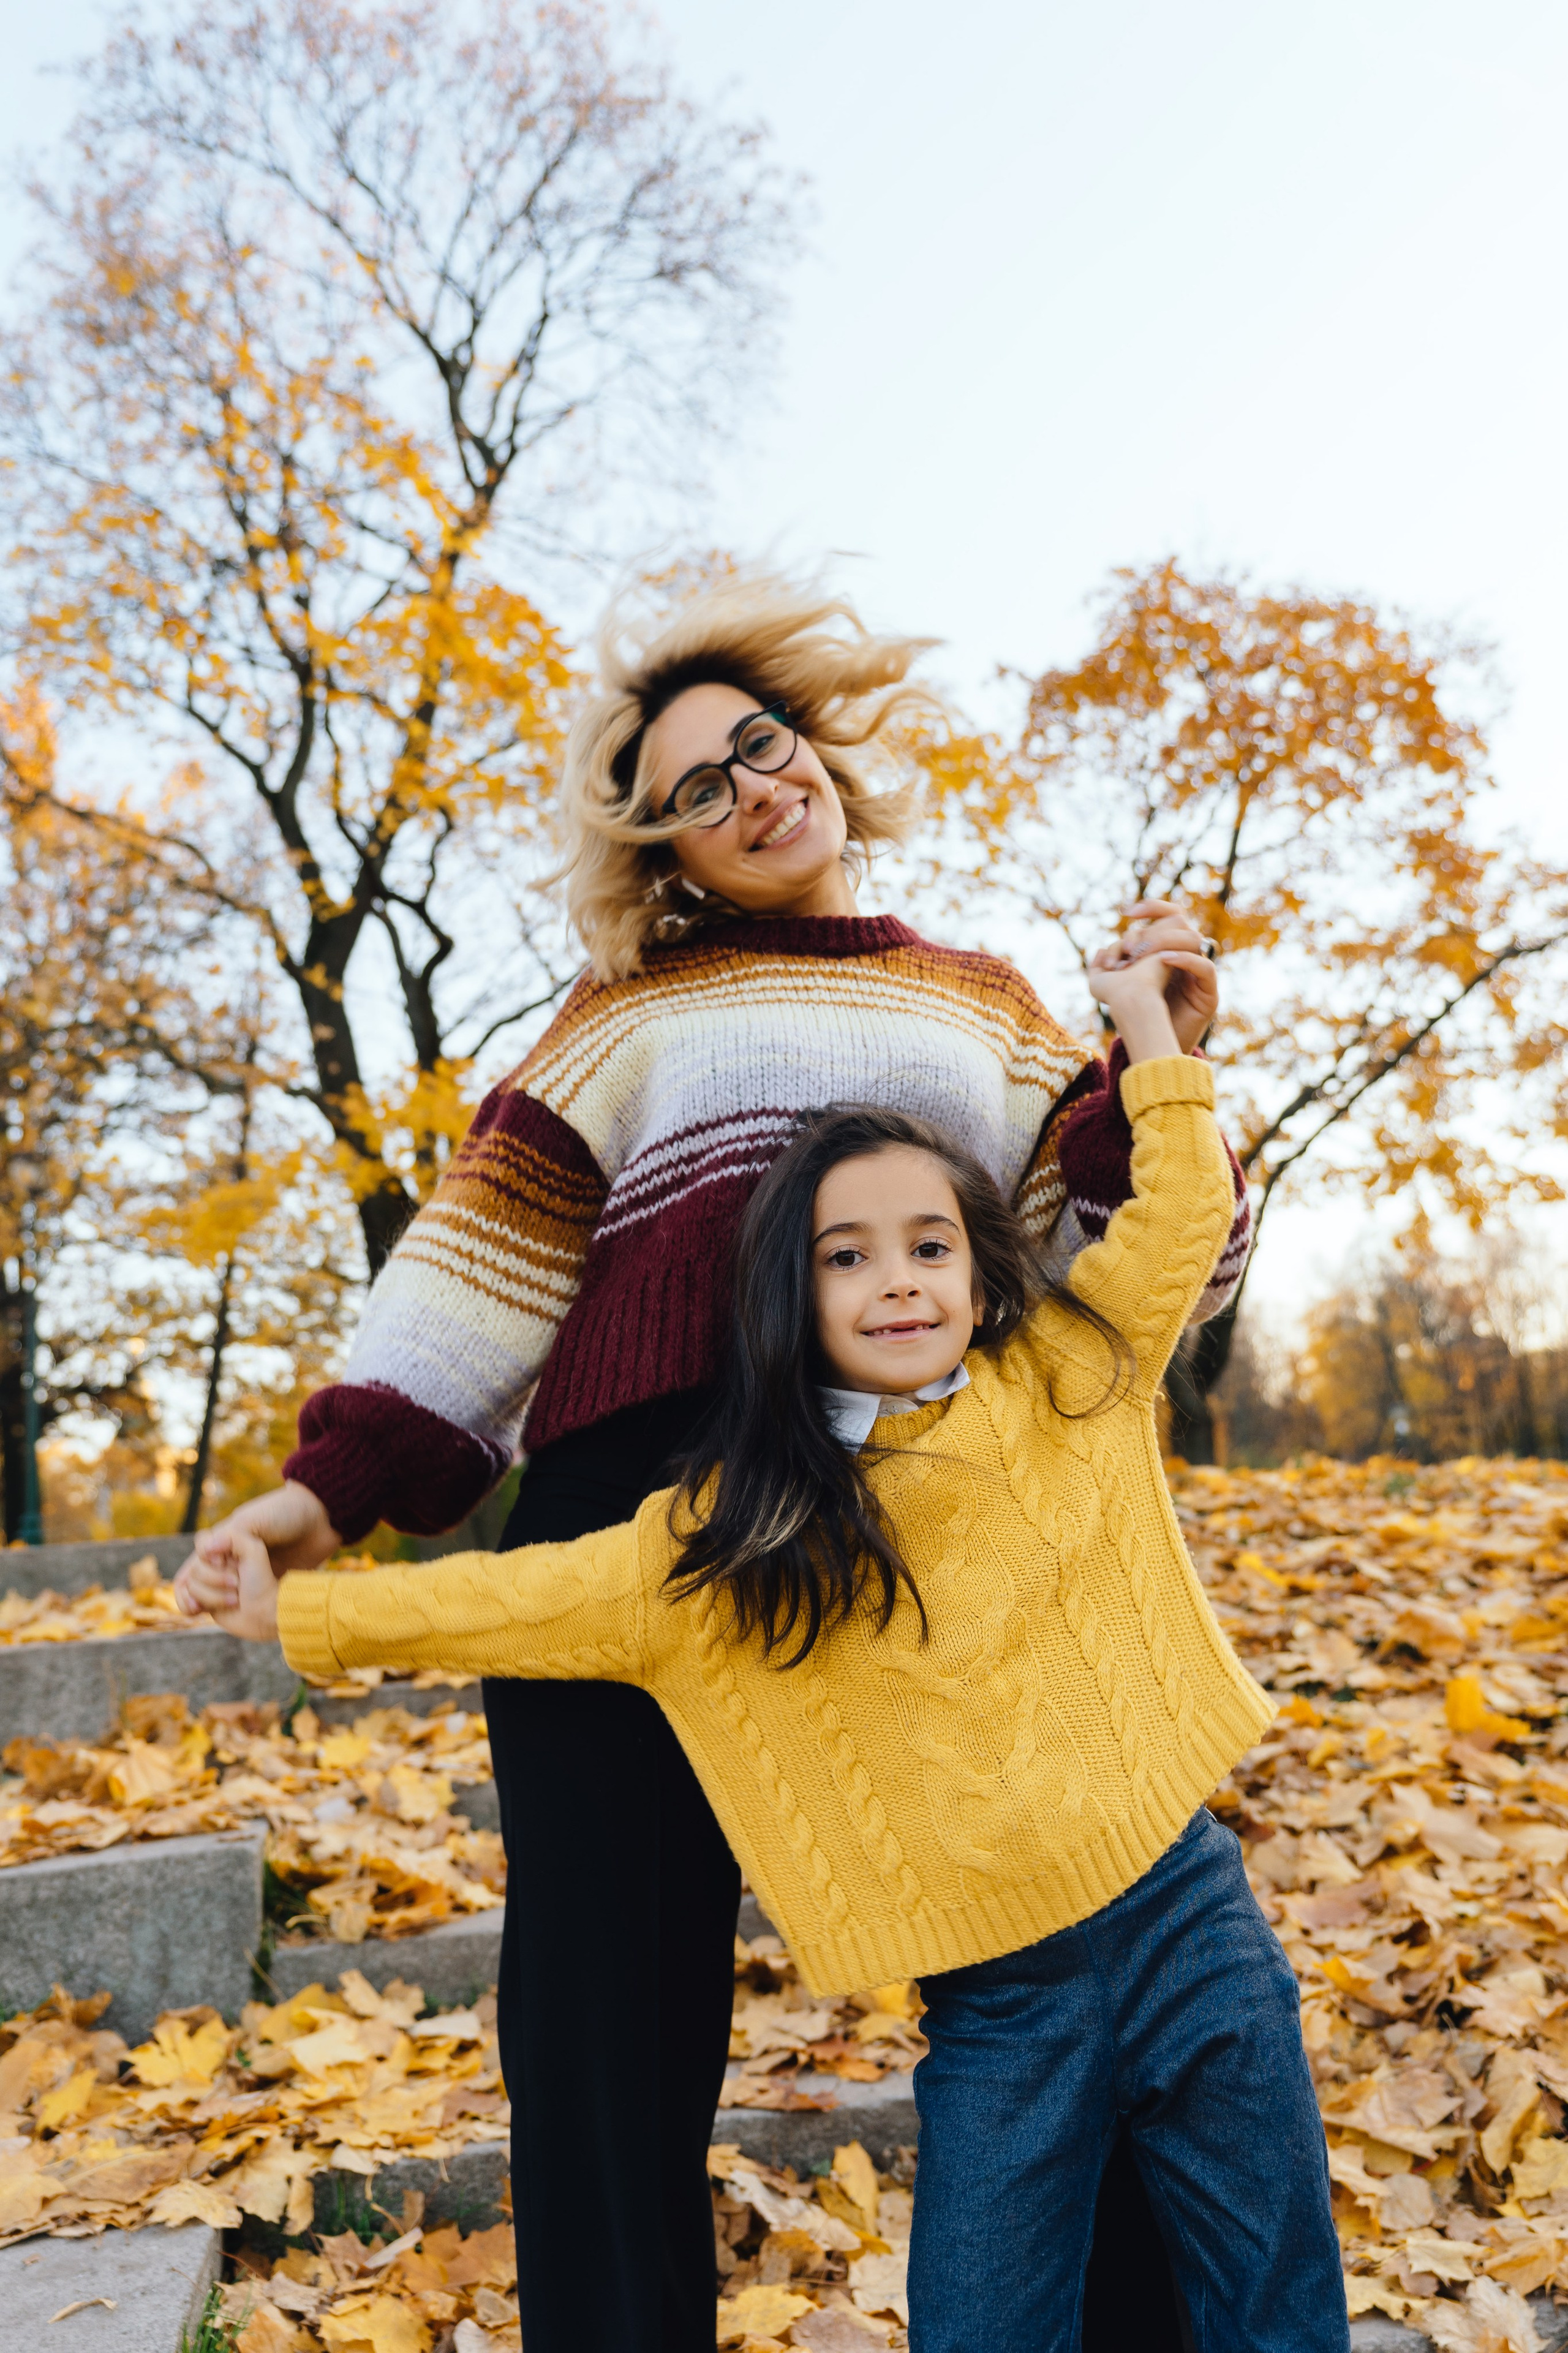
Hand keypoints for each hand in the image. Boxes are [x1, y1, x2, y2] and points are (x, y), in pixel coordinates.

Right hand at [197, 1529, 281, 1643]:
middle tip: (237, 1585)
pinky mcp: (207, 1601)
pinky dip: (188, 1605)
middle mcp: (216, 1564)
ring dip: (212, 1596)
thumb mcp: (255, 1551)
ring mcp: (210, 1583)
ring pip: (190, 1586)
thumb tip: (207, 1547)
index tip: (222, 1563)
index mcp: (226, 1547)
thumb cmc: (265, 1580)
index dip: (208, 1555)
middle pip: (195, 1568)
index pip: (202, 1542)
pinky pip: (184, 1601)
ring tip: (234, 1601)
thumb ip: (232, 1538)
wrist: (270, 1612)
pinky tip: (199, 1610)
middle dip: (215, 1579)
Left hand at [1093, 900, 1218, 1052]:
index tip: (1127, 912)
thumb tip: (1100, 951)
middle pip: (1181, 922)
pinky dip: (1186, 960)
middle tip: (1131, 948)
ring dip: (1165, 943)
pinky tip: (1164, 960)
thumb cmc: (1138, 1021)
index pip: (1168, 916)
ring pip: (1194, 939)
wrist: (1156, 1051)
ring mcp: (1199, 976)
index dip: (1152, 908)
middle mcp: (1186, 958)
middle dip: (1152, 930)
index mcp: (1169, 953)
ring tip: (1140, 955)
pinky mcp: (1209, 995)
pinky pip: (1206, 968)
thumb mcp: (1115, 991)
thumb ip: (1107, 971)